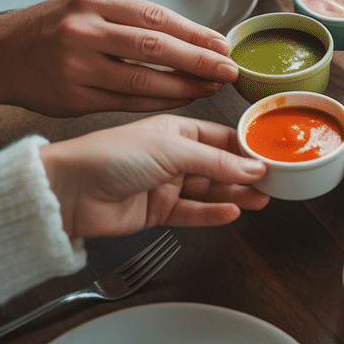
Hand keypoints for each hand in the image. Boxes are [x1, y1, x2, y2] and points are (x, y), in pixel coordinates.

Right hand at [0, 0, 237, 115]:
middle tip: (229, 71)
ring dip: (184, 87)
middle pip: (156, 48)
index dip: (195, 33)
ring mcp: (76, 68)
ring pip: (144, 82)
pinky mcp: (73, 99)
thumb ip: (130, 20)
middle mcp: (83, 32)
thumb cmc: (49, 29)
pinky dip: (159, 103)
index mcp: (92, 2)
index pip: (156, 17)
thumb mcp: (85, 6)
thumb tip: (193, 38)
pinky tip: (181, 100)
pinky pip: (127, 103)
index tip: (223, 45)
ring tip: (211, 88)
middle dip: (199, 61)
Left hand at [40, 115, 269, 238]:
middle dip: (247, 174)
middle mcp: (172, 156)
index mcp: (176, 130)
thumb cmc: (109, 156)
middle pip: (220, 166)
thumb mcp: (171, 149)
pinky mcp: (157, 211)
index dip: (247, 148)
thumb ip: (215, 161)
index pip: (222, 138)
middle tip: (274, 182)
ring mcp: (165, 184)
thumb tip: (253, 166)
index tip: (272, 156)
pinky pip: (193, 212)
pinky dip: (213, 213)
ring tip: (261, 199)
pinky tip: (232, 212)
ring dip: (236, 195)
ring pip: (210, 191)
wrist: (68, 191)